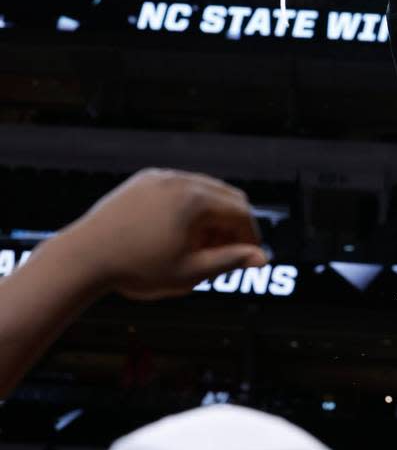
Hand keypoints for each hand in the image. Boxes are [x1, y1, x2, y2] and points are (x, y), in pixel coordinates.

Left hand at [58, 169, 266, 299]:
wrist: (83, 259)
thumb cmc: (134, 268)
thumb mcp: (190, 272)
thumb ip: (230, 261)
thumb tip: (261, 258)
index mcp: (196, 200)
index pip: (241, 212)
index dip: (250, 237)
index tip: (247, 257)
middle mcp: (180, 181)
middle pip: (227, 196)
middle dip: (232, 224)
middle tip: (225, 252)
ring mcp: (160, 178)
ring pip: (204, 190)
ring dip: (212, 214)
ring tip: (199, 245)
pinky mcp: (143, 181)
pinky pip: (179, 188)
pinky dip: (188, 206)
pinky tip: (177, 232)